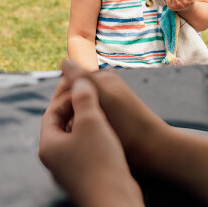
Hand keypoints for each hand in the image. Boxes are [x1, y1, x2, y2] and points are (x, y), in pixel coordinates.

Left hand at [40, 76, 143, 205]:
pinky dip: (94, 133)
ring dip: (87, 118)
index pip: (51, 112)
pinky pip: (86, 146)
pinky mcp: (86, 173)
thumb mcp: (90, 121)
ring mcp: (70, 167)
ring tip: (102, 106)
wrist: (114, 197)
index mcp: (48, 145)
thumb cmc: (99, 160)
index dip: (66, 95)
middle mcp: (55, 158)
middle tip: (91, 92)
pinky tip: (108, 127)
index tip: (83, 85)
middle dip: (76, 106)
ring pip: (75, 135)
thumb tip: (78, 81)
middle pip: (62, 123)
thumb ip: (83, 97)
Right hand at [53, 59, 171, 169]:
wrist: (152, 147)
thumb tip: (63, 61)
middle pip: (74, 95)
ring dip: (74, 120)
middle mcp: (105, 88)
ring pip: (80, 109)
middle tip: (62, 128)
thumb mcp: (102, 95)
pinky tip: (83, 139)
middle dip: (66, 108)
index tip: (55, 114)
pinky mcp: (111, 120)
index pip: (70, 80)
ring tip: (72, 135)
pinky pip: (89, 120)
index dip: (60, 95)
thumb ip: (82, 77)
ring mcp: (108, 104)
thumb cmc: (127, 123)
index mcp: (102, 78)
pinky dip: (84, 127)